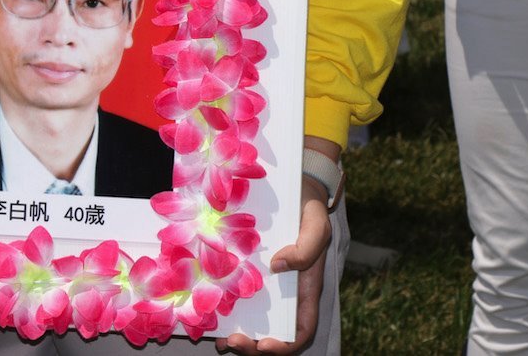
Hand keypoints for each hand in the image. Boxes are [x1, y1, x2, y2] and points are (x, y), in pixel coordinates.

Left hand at [217, 161, 334, 353]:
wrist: (295, 188)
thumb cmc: (309, 209)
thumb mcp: (317, 225)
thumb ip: (306, 248)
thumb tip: (279, 266)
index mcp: (306, 289)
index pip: (302, 329)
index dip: (285, 344)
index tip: (264, 344)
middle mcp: (285, 293)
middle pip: (274, 333)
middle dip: (253, 346)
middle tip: (233, 341)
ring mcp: (266, 284)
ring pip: (254, 321)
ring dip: (238, 336)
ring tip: (219, 339)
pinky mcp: (247, 272)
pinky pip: (238, 298)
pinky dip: (226, 312)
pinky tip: (211, 315)